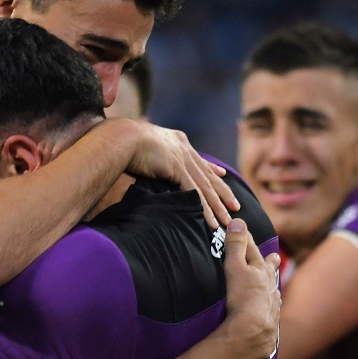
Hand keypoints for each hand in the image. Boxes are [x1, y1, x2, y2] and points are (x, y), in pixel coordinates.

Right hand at [122, 118, 239, 228]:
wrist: (122, 137)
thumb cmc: (124, 141)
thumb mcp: (142, 144)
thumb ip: (152, 152)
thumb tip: (146, 157)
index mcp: (177, 141)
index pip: (198, 159)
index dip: (212, 169)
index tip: (222, 176)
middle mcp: (184, 148)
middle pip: (208, 175)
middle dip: (223, 192)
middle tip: (235, 206)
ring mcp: (183, 158)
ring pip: (205, 187)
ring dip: (217, 206)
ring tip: (227, 220)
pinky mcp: (178, 169)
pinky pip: (195, 193)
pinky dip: (204, 209)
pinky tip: (211, 221)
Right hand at [222, 219, 280, 358]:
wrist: (254, 331)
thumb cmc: (242, 298)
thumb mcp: (234, 268)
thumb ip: (236, 246)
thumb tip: (238, 221)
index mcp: (260, 271)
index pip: (251, 250)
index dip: (246, 239)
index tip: (243, 229)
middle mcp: (269, 286)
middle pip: (269, 271)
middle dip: (270, 263)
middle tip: (275, 257)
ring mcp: (272, 304)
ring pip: (273, 290)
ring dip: (271, 285)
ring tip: (273, 285)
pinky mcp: (270, 321)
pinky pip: (273, 309)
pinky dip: (272, 305)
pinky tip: (273, 308)